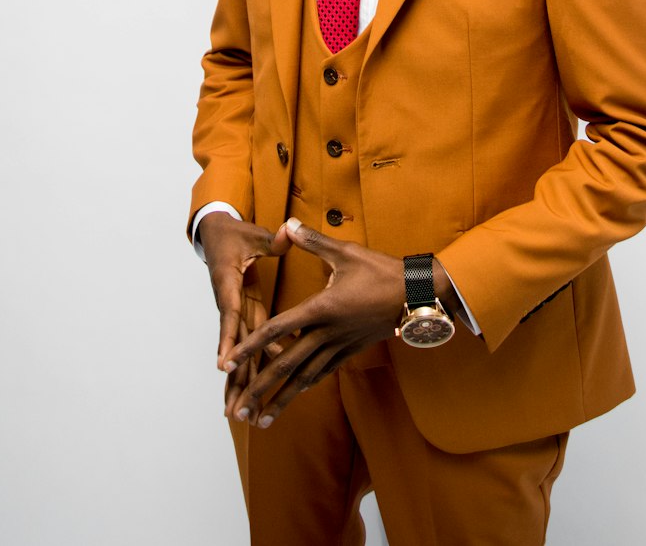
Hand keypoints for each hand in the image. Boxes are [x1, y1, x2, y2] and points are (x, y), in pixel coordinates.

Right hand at [197, 212, 289, 410]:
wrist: (216, 236)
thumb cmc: (234, 234)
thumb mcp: (251, 234)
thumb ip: (271, 238)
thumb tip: (287, 231)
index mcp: (228, 284)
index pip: (229, 314)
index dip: (228, 339)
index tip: (223, 364)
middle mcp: (229, 304)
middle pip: (232, 346)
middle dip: (233, 379)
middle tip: (234, 411)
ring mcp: (237, 313)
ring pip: (239, 353)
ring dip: (240, 384)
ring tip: (240, 416)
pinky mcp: (245, 314)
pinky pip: (250, 344)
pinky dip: (253, 366)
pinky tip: (259, 391)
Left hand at [224, 218, 404, 427]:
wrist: (416, 296)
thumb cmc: (381, 272)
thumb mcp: (346, 252)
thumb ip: (313, 241)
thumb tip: (287, 224)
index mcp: (320, 309)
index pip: (276, 331)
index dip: (249, 347)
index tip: (228, 363)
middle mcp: (326, 334)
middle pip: (285, 366)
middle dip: (259, 390)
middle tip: (238, 411)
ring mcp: (339, 346)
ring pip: (304, 378)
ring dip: (281, 399)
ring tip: (260, 421)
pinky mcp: (351, 350)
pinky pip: (322, 373)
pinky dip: (305, 385)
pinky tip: (296, 394)